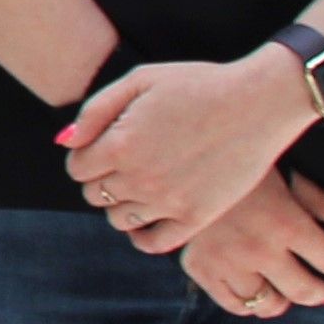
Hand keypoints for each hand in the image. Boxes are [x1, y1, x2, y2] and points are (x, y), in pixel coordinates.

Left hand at [58, 50, 319, 255]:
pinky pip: (153, 242)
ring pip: (119, 219)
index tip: (105, 146)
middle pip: (94, 195)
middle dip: (102, 178)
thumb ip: (95, 111)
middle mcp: (139, 179)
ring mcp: (168, 202)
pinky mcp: (196, 217)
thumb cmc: (198, 84)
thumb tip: (65, 143)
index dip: (86, 156)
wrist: (259, 102)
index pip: (77, 169)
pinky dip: (143, 234)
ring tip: (140, 183)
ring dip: (121, 203)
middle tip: (125, 162)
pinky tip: (149, 216)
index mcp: (120, 146)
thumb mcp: (139, 80)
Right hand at [179, 172, 323, 316]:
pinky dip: (250, 304)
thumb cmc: (242, 161)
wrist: (180, 158)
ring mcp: (227, 262)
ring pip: (268, 304)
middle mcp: (258, 249)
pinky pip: (234, 305)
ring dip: (284, 301)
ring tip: (288, 291)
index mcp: (286, 222)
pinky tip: (257, 291)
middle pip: (304, 291)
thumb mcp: (288, 172)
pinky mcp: (201, 268)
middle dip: (322, 293)